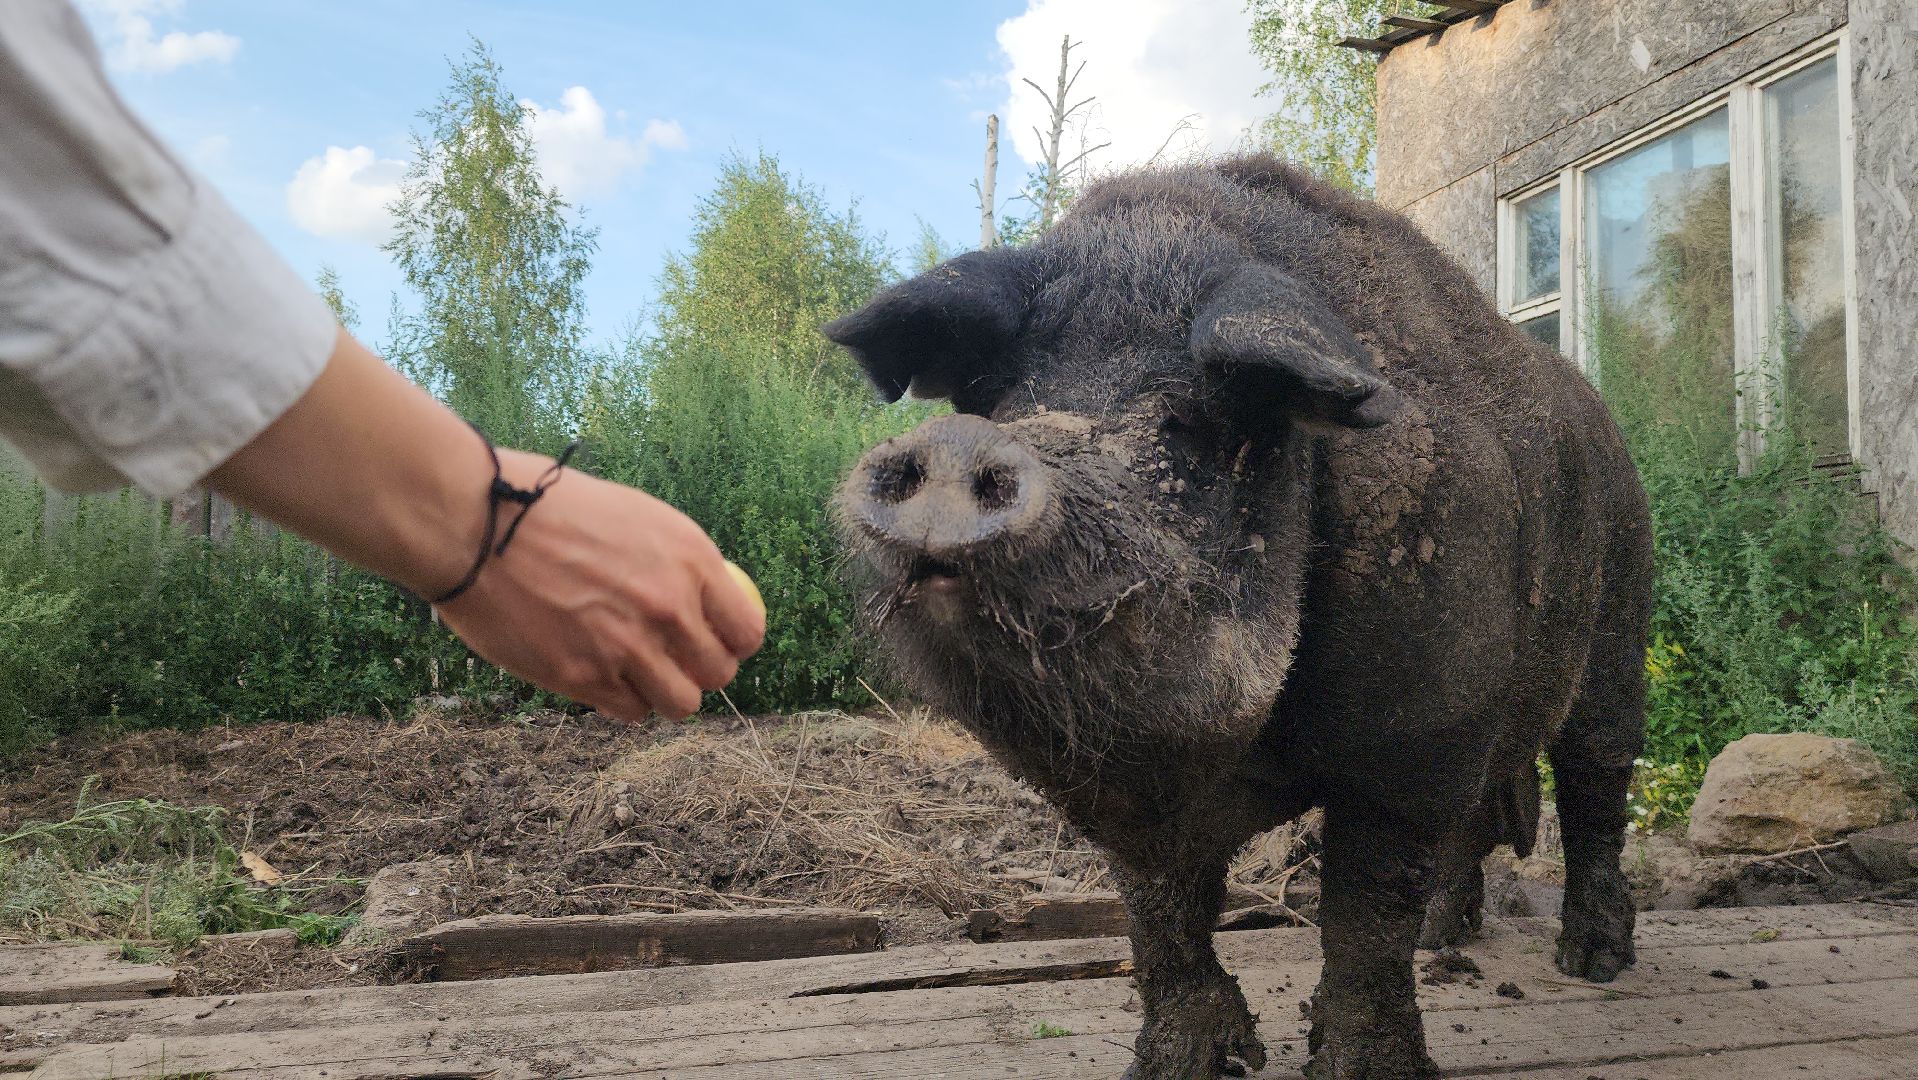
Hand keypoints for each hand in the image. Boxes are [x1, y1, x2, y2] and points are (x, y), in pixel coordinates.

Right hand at [433, 452, 763, 720]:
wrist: (476, 523)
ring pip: (681, 703)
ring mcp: (628, 646)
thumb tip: (704, 598)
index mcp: (691, 558)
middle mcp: (669, 606)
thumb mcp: (635, 516)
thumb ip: (676, 562)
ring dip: (666, 693)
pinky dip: (624, 701)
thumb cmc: (548, 509)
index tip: (714, 641)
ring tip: (641, 674)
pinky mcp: (584, 677)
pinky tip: (604, 676)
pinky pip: (630, 710)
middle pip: (718, 672)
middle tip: (675, 660)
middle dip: (701, 670)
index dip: (734, 642)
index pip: (746, 629)